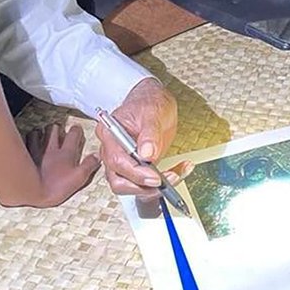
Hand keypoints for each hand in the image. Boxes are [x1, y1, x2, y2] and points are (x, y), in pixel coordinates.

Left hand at [21, 123, 100, 206]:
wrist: (32, 191)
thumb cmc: (55, 186)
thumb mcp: (79, 177)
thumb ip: (89, 165)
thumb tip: (97, 156)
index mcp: (66, 153)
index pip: (73, 135)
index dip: (76, 130)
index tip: (77, 128)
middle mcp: (51, 149)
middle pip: (53, 131)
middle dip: (57, 128)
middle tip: (58, 127)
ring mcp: (37, 152)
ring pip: (38, 134)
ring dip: (40, 132)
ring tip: (41, 131)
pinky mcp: (25, 157)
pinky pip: (25, 143)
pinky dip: (27, 139)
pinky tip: (26, 140)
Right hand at [95, 78, 178, 197]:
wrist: (154, 101)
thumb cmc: (149, 102)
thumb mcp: (153, 112)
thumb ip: (150, 133)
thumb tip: (147, 154)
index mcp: (110, 133)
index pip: (117, 160)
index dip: (136, 173)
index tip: (155, 177)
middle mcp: (112, 150)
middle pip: (118, 180)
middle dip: (143, 186)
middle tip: (167, 181)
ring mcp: (123, 160)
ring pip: (130, 186)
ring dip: (153, 188)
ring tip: (176, 175)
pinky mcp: (136, 167)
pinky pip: (145, 182)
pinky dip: (163, 182)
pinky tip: (178, 172)